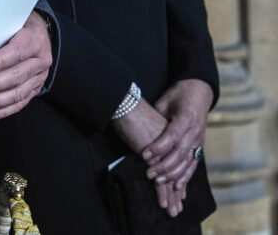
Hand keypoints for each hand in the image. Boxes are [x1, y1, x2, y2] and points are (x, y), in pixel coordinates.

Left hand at [0, 10, 52, 122]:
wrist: (40, 32)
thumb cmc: (17, 25)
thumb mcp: (10, 21)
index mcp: (34, 40)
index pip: (16, 52)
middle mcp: (40, 60)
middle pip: (16, 76)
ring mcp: (39, 77)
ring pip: (17, 93)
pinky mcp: (36, 89)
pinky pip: (19, 103)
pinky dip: (2, 111)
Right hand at [113, 97, 183, 216]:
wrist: (128, 101)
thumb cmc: (136, 107)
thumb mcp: (151, 121)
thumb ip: (155, 133)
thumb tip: (152, 142)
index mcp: (177, 134)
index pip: (182, 161)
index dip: (181, 178)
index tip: (180, 192)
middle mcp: (177, 143)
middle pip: (180, 172)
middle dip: (177, 191)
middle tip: (178, 206)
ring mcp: (168, 148)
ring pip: (172, 176)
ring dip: (169, 193)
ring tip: (170, 208)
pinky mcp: (157, 152)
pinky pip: (161, 174)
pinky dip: (161, 187)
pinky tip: (160, 198)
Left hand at [143, 79, 212, 194]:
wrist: (199, 92)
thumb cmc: (177, 95)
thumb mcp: (165, 101)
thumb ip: (157, 116)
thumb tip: (142, 127)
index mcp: (186, 118)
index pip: (172, 136)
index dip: (158, 147)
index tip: (144, 155)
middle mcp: (195, 131)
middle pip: (180, 153)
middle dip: (164, 165)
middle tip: (149, 173)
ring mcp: (200, 140)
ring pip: (188, 162)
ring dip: (173, 174)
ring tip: (158, 181)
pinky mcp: (200, 146)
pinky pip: (193, 164)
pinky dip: (185, 176)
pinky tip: (176, 185)